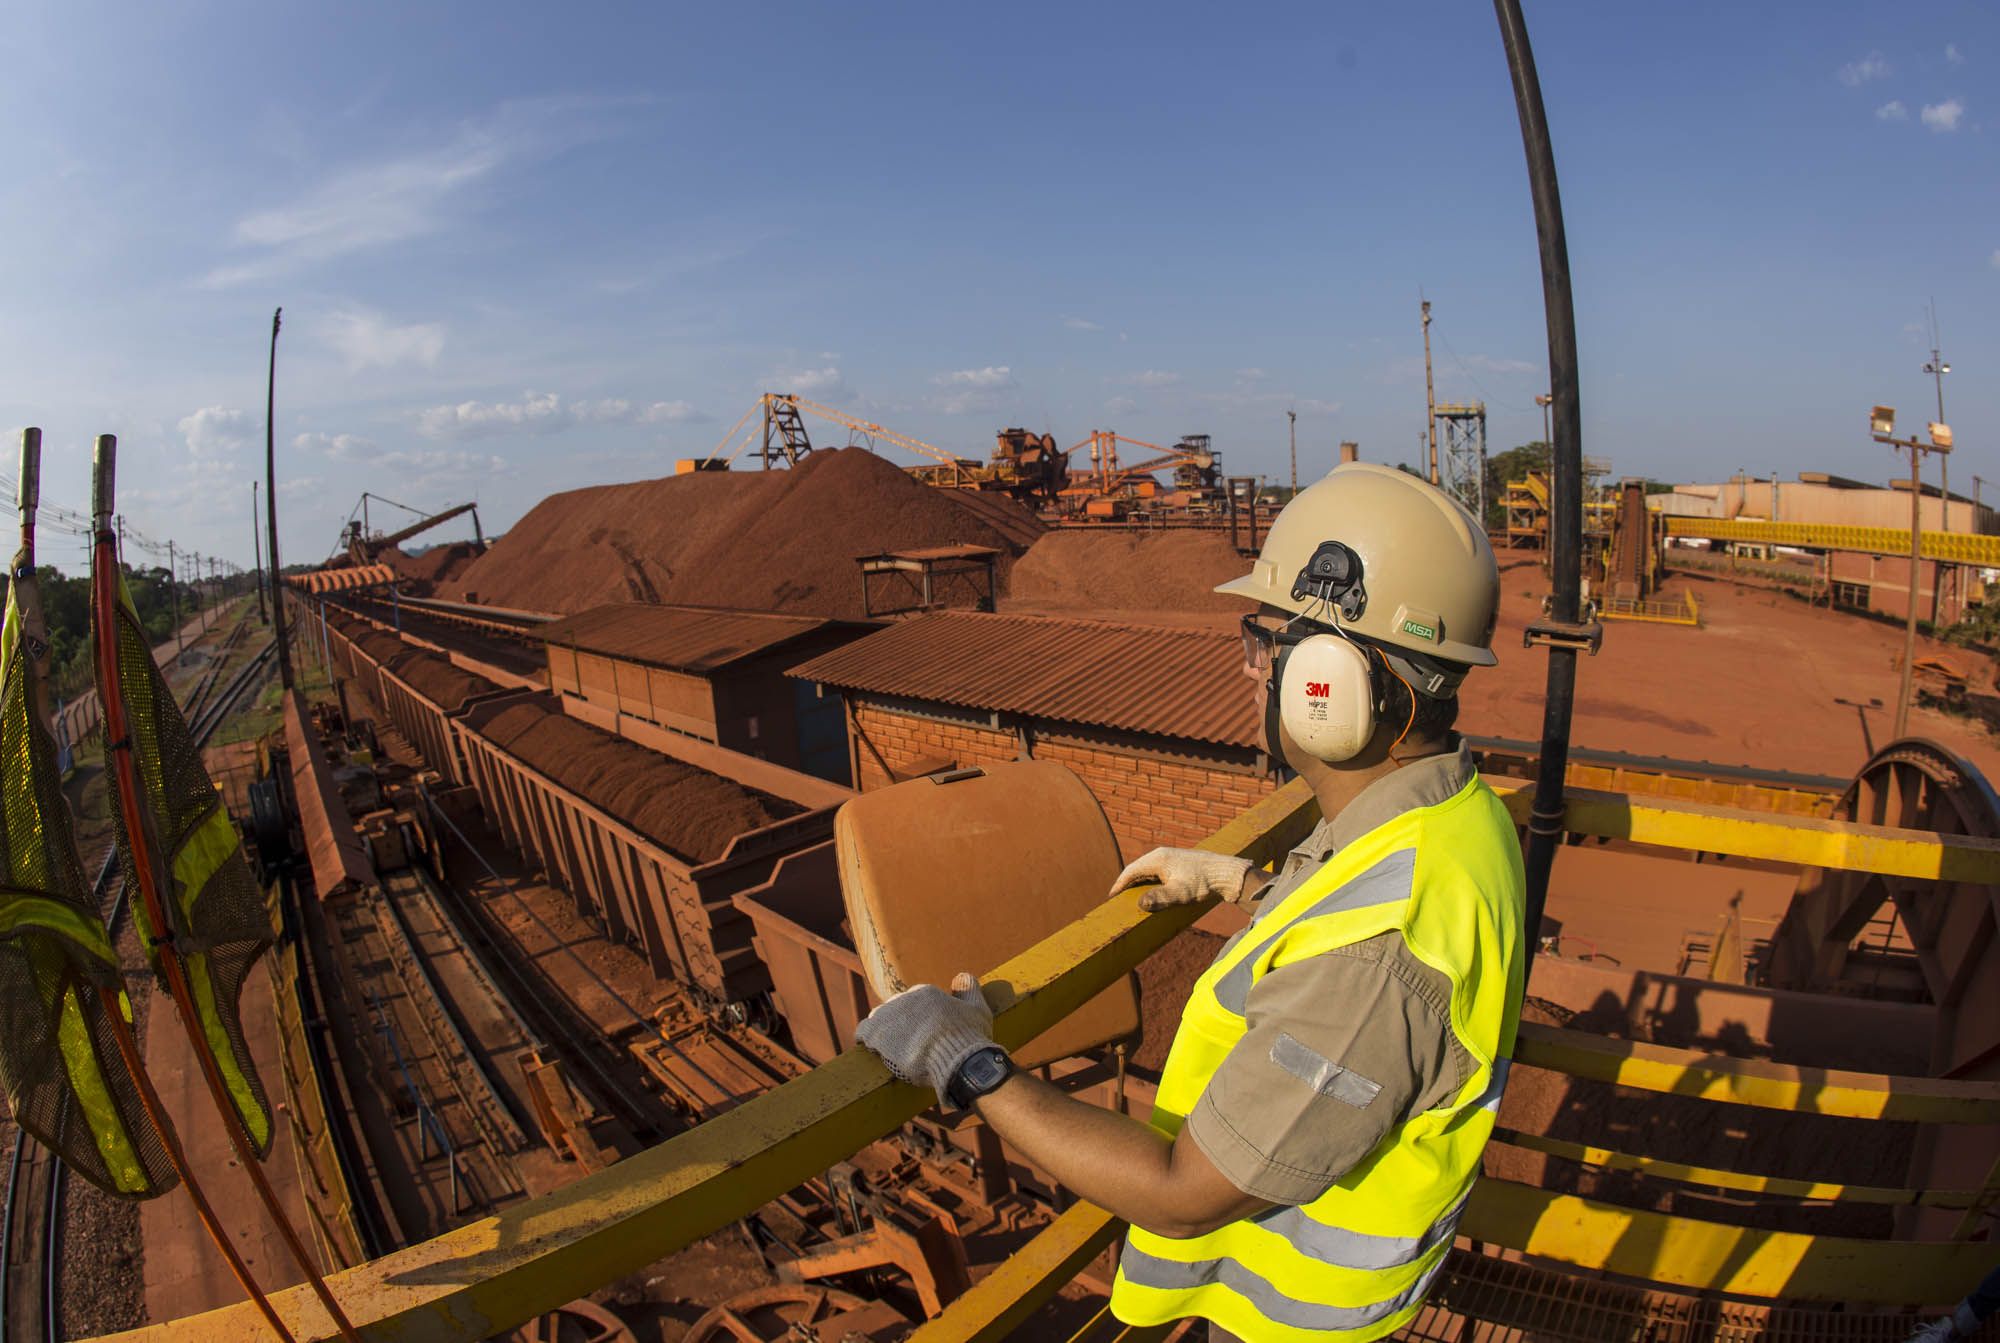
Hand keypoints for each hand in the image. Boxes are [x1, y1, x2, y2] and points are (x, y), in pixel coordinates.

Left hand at [854, 972, 995, 1101]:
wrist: (957, 1059)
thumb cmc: (970, 1036)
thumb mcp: (977, 1008)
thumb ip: (969, 989)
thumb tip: (963, 976)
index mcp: (925, 993)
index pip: (913, 1001)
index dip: (917, 1017)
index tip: (922, 1031)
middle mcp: (904, 999)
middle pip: (893, 1009)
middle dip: (898, 1023)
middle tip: (909, 1043)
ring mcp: (889, 1017)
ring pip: (877, 1019)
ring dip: (881, 1031)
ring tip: (890, 1047)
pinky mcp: (877, 1035)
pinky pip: (863, 1032)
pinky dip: (865, 1039)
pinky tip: (870, 1048)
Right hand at [1109, 847, 1254, 910]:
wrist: (1227, 874)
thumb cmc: (1204, 883)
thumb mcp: (1181, 894)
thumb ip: (1160, 899)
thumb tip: (1140, 904)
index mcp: (1158, 858)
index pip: (1130, 871)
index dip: (1119, 884)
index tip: (1111, 897)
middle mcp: (1162, 855)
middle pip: (1137, 869)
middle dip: (1126, 883)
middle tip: (1117, 899)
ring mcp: (1171, 858)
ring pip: (1147, 871)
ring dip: (1138, 883)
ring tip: (1131, 897)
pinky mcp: (1179, 864)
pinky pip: (1157, 872)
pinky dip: (1150, 882)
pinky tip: (1152, 892)